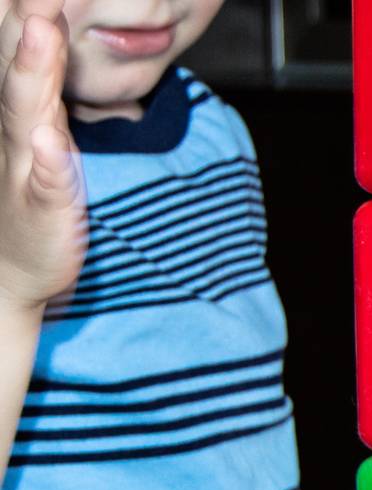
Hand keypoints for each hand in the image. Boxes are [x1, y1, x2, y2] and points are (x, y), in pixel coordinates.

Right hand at [0, 0, 83, 314]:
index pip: (28, 52)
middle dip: (28, 24)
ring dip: (33, 74)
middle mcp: (20, 131)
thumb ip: (44, 85)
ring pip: (30, 117)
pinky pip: (48, 183)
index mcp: (26, 110)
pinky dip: (49, 162)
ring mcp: (27, 169)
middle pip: (21, 70)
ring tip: (41, 32)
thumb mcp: (44, 133)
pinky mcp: (44, 209)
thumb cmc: (31, 197)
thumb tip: (46, 27)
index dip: (29, 12)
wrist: (12, 271)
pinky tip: (48, 141)